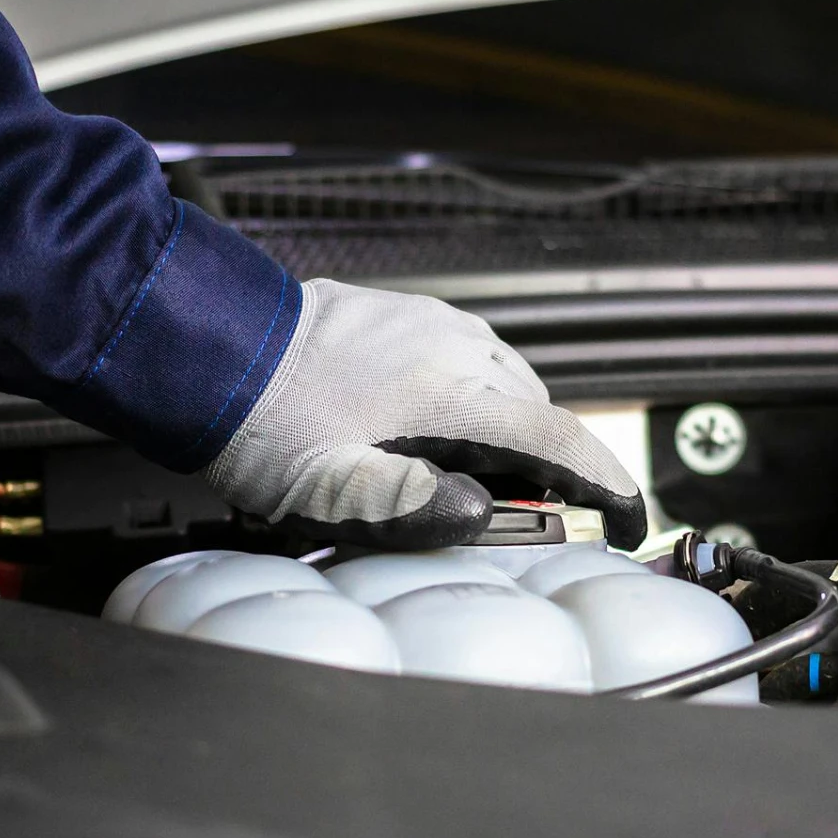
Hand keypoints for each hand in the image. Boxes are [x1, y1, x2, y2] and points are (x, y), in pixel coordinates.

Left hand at [203, 280, 646, 549]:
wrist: (209, 350)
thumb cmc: (262, 427)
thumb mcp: (334, 494)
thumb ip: (416, 507)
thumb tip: (480, 513)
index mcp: (452, 394)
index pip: (564, 441)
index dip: (611, 488)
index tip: (628, 522)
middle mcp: (457, 348)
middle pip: (538, 417)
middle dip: (536, 471)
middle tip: (495, 518)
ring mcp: (435, 325)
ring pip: (504, 389)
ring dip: (498, 435)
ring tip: (443, 476)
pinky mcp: (410, 316)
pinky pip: (467, 364)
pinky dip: (467, 404)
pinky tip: (417, 432)